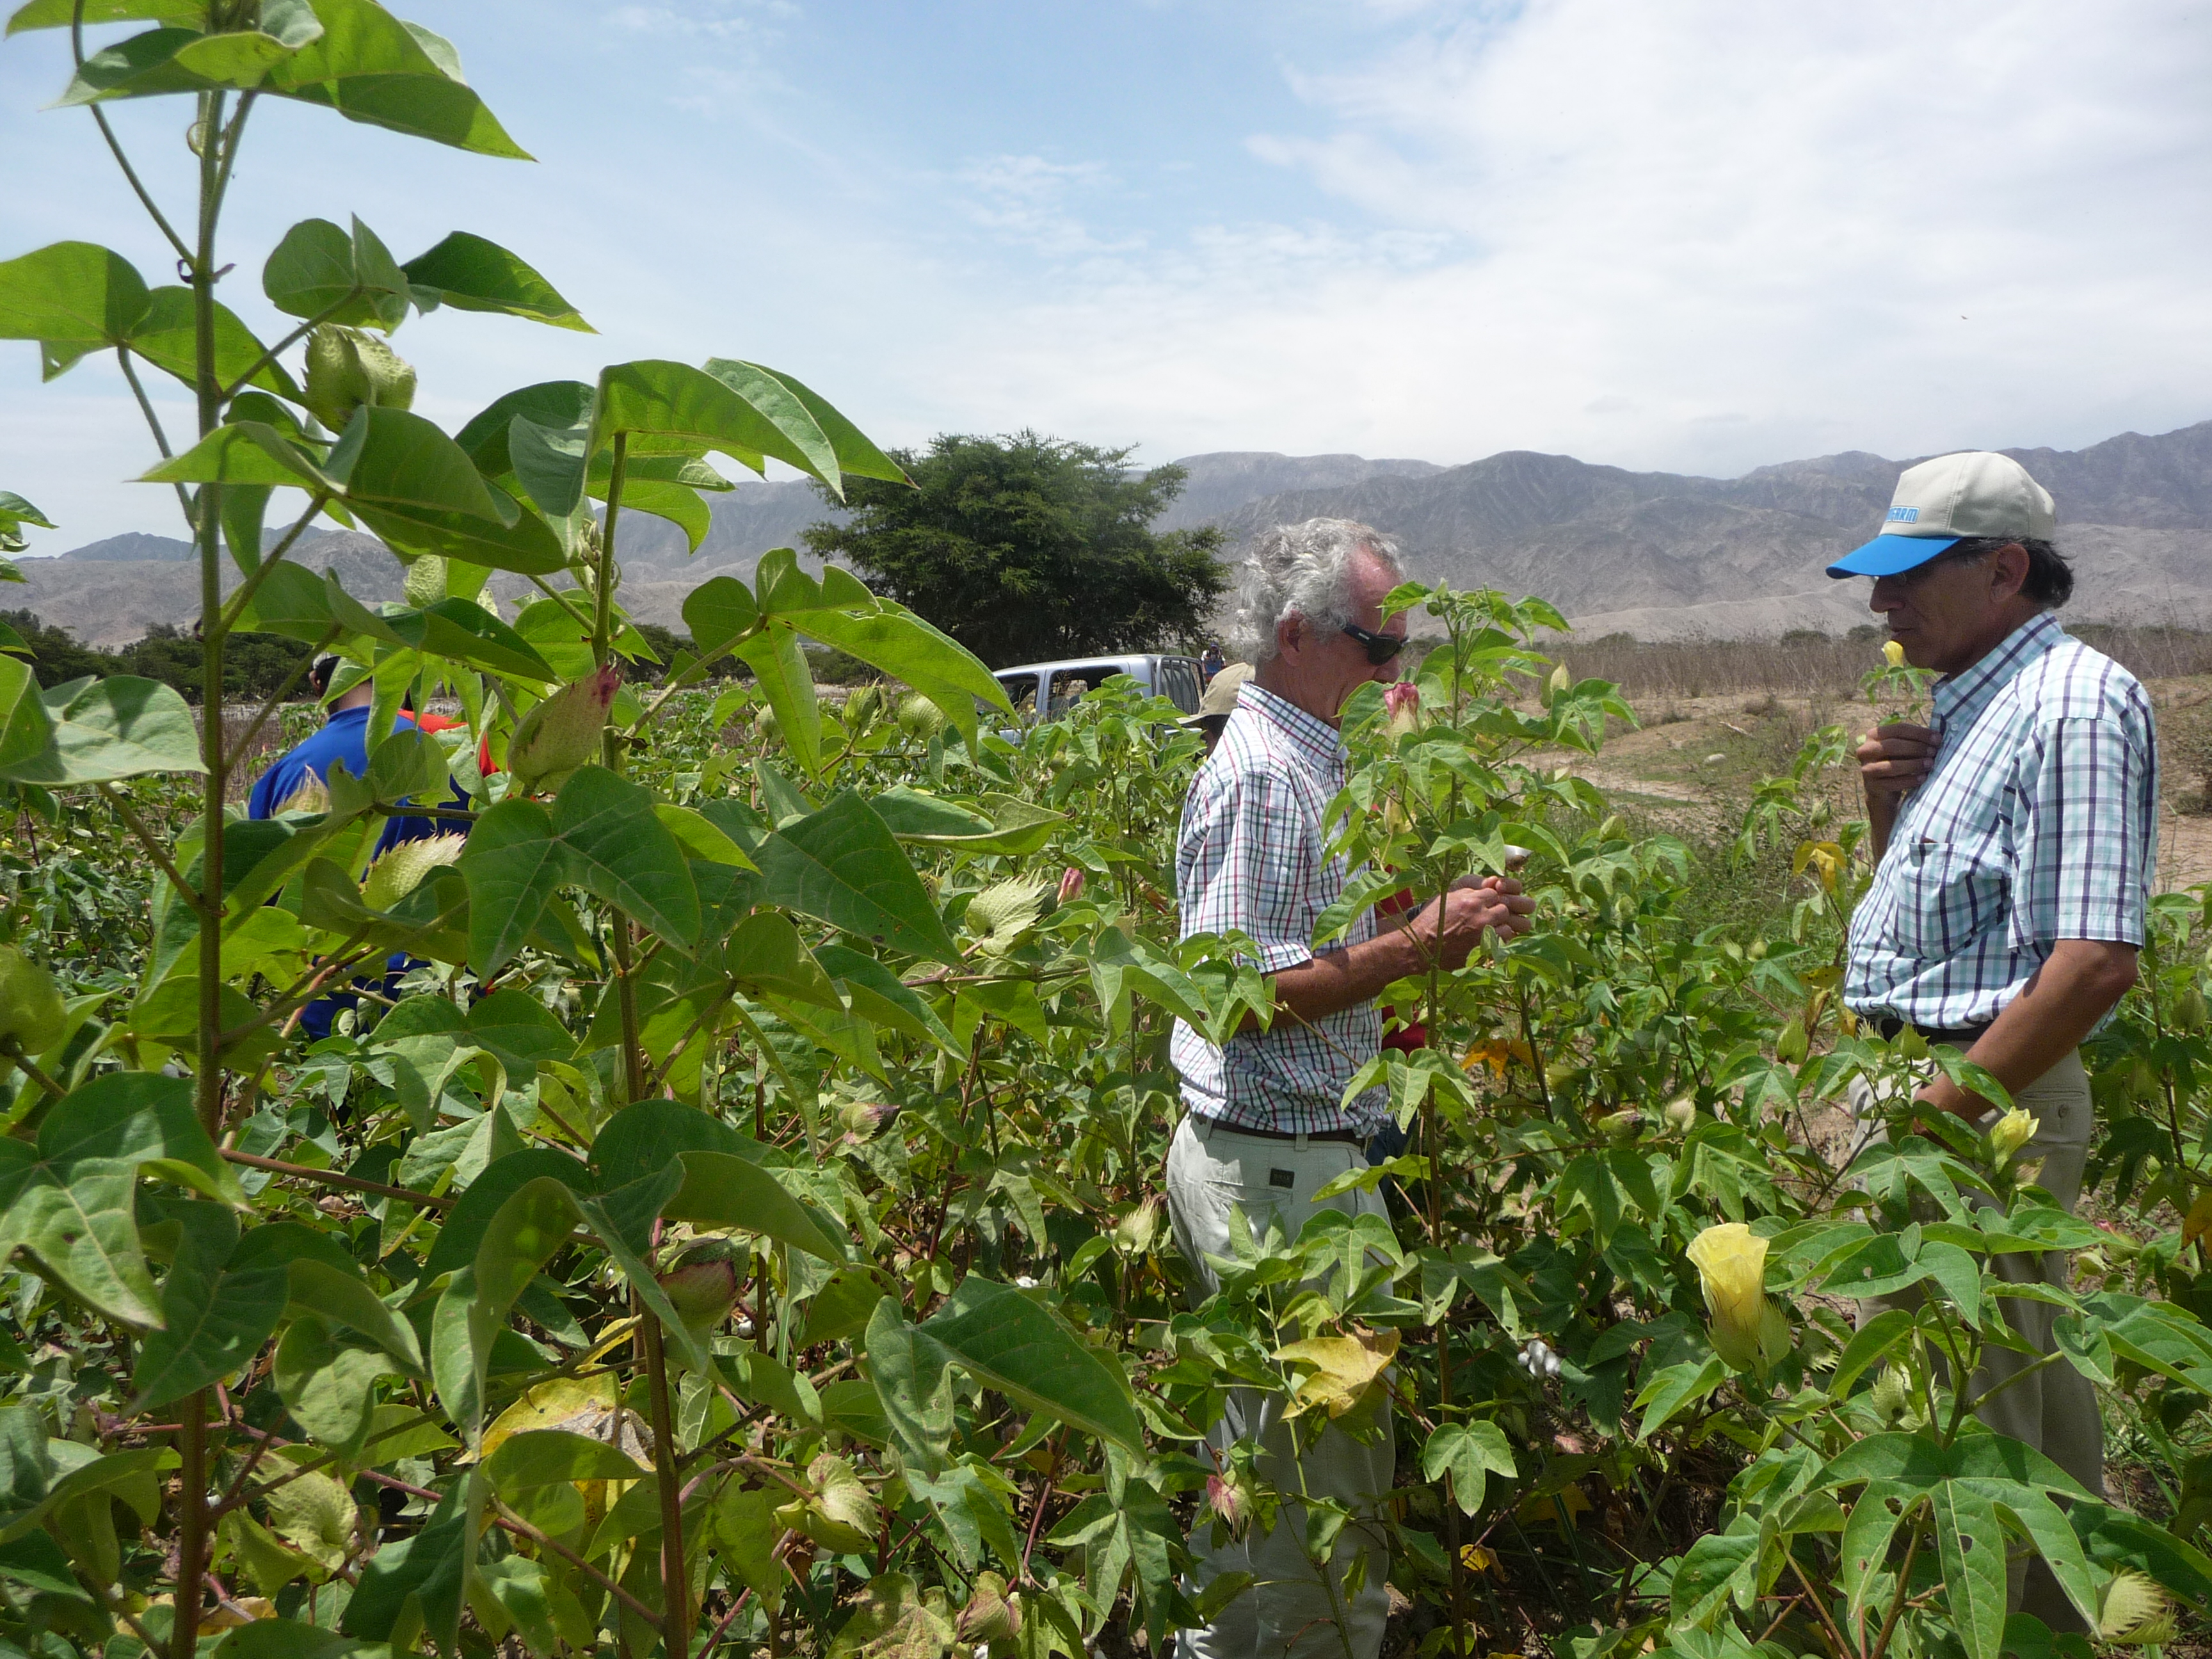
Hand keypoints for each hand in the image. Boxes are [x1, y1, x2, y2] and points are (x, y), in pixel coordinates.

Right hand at [1412, 876, 1535, 969]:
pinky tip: (1487, 940)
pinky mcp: (1482, 950)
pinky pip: (1500, 943)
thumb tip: (1487, 886)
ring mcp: (1482, 935)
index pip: (1493, 893)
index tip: (1484, 904)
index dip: (1490, 898)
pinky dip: (1496, 942)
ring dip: (1500, 927)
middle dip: (1498, 911)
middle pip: (1504, 908)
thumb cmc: (1431, 921)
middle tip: (1488, 916)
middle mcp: (1479, 916)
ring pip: (1507, 926)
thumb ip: (1468, 892)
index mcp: (1470, 900)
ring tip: (1489, 929)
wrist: (1420, 947)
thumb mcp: (1446, 898)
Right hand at [1856, 721, 1939, 801]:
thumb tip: (1938, 736)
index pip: (1898, 729)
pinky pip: (1892, 783)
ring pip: (1891, 765)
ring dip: (1913, 764)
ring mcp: (1866, 768)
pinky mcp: (1872, 786)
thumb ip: (1915, 740)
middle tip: (1934, 752)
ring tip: (1930, 764)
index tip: (1938, 738)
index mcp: (1874, 735)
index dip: (1919, 733)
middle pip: (1892, 745)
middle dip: (1916, 748)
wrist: (1884, 789)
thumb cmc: (1897, 762)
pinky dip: (1909, 780)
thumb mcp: (1903, 748)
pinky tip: (1923, 778)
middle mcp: (1865, 750)